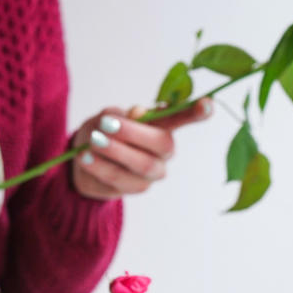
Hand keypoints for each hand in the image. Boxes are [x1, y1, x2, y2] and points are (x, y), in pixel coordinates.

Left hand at [71, 98, 211, 199]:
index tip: (208, 103)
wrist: (84, 159)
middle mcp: (164, 152)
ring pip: (142, 165)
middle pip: (161, 144)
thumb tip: (139, 113)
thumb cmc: (101, 131)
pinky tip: (85, 157)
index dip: (196, 112)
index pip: (183, 118)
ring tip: (92, 142)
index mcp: (162, 127)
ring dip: (115, 152)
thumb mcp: (106, 117)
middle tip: (106, 125)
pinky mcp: (135, 189)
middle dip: (133, 133)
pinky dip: (101, 167)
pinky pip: (120, 179)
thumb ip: (121, 115)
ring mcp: (152, 173)